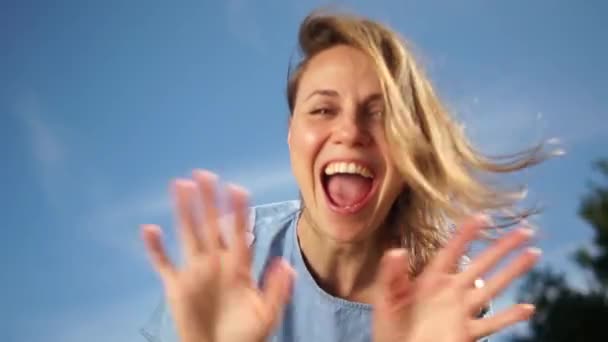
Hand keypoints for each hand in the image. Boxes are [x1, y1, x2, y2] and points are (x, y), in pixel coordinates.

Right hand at [141, 170, 294, 341]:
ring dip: (184, 211)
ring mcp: (195, 271)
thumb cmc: (245, 335)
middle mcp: (216, 262)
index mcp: (239, 266)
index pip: (238, 232)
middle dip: (209, 200)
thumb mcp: (266, 314)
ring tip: (179, 185)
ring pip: (188, 234)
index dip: (238, 211)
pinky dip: (155, 248)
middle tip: (205, 174)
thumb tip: (285, 264)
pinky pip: (162, 263)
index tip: (237, 188)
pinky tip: (148, 229)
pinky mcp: (176, 285)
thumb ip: (276, 290)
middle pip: (211, 225)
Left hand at [372, 215, 539, 341]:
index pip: (451, 251)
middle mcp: (450, 292)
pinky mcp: (465, 333)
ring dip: (514, 271)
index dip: (466, 234)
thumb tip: (397, 250)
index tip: (482, 217)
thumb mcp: (385, 297)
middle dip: (503, 247)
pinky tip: (528, 308)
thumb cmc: (389, 327)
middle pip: (482, 264)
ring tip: (534, 254)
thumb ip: (391, 274)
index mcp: (430, 280)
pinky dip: (510, 316)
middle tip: (525, 230)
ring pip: (493, 288)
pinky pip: (491, 324)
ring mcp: (460, 312)